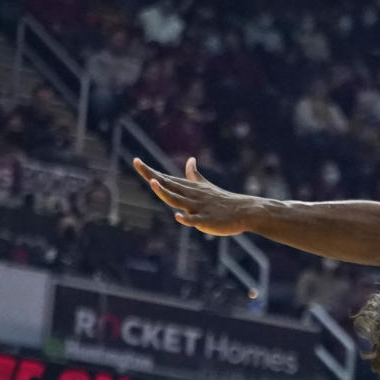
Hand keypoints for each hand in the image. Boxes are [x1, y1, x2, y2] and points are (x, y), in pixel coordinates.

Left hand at [133, 156, 256, 234]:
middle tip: (137, 164)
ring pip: (178, 200)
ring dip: (165, 192)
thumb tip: (190, 159)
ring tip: (153, 183)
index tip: (136, 161)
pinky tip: (178, 216)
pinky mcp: (207, 220)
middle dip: (152, 176)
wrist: (244, 211)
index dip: (150, 171)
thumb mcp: (206, 186)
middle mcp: (191, 196)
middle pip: (168, 185)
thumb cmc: (223, 200)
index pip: (166, 179)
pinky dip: (186, 218)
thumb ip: (194, 175)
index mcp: (189, 189)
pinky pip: (195, 220)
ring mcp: (198, 208)